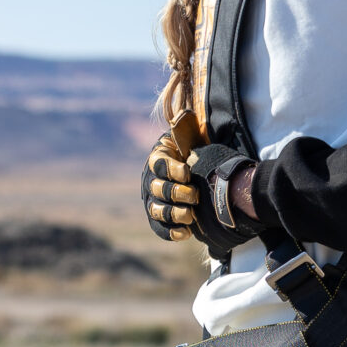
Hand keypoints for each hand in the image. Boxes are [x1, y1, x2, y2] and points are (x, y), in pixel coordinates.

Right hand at [141, 113, 200, 241]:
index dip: (172, 170)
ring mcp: (153, 200)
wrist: (195, 173)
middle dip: (177, 193)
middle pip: (158, 189)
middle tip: (195, 196)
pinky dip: (171, 232)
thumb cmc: (192, 154)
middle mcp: (151, 181)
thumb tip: (185, 114)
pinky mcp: (159, 218)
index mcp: (158, 159)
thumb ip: (188, 128)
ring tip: (191, 216)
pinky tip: (186, 233)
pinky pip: (160, 228)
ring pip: (157, 210)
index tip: (188, 173)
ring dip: (174, 214)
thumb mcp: (190, 138)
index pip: (159, 165)